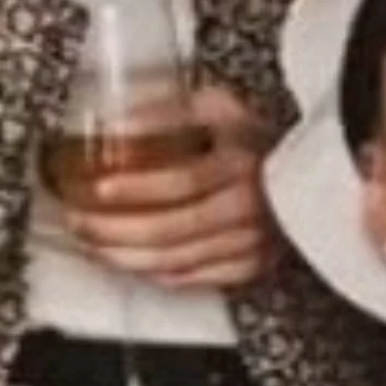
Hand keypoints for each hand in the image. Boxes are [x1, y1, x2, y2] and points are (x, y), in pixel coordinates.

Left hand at [66, 85, 281, 290]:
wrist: (306, 174)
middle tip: (79, 220)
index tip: (97, 188)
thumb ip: (170, 109)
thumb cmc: (253, 139)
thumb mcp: (218, 107)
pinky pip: (196, 279)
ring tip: (92, 244)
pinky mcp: (252, 265)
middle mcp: (249, 207)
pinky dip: (157, 274)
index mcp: (242, 162)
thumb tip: (115, 123)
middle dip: (115, 229)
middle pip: (173, 228)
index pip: (184, 181)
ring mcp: (252, 241)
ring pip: (178, 260)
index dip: (137, 187)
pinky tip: (131, 262)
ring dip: (126, 256)